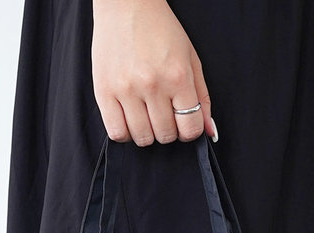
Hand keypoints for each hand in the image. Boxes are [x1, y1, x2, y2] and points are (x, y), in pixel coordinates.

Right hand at [91, 0, 216, 145]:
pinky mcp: (104, 91)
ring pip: (142, 137)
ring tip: (145, 114)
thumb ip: (201, 97)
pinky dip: (125, 133)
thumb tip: (209, 130)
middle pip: (165, 135)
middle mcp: (152, 84)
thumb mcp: (190, 58)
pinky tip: (129, 118)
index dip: (189, 131)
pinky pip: (117, 132)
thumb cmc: (159, 30)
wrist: (125, 5)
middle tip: (163, 114)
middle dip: (168, 130)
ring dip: (147, 132)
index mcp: (177, 76)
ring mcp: (126, 89)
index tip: (184, 123)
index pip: (189, 128)